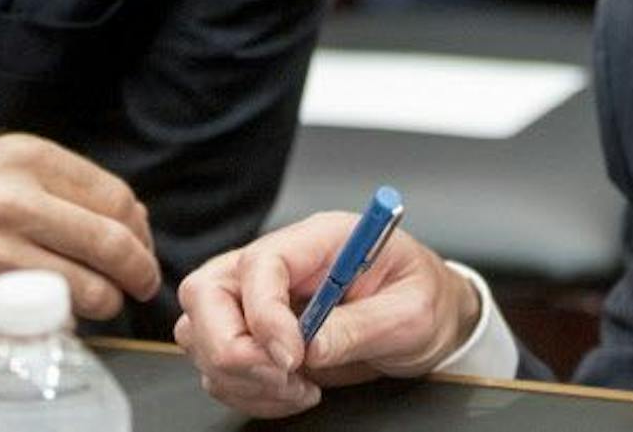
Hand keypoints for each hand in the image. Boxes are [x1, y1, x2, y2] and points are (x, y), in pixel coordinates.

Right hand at [0, 133, 159, 332]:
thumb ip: (60, 182)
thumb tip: (126, 216)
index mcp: (27, 159)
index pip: (115, 198)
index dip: (140, 231)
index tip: (141, 248)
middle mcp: (15, 200)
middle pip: (112, 244)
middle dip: (139, 271)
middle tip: (142, 285)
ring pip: (88, 288)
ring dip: (106, 302)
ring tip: (100, 302)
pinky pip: (47, 319)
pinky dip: (64, 322)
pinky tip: (58, 315)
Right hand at [174, 214, 479, 418]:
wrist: (432, 316)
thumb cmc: (424, 299)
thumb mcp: (410, 314)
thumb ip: (361, 327)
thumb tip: (312, 348)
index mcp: (319, 240)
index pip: (260, 264)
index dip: (265, 314)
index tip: (294, 358)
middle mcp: (279, 263)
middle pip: (206, 291)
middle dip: (231, 348)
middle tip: (285, 377)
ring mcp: (260, 298)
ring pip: (199, 331)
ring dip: (238, 375)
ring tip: (298, 389)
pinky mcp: (256, 333)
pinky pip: (219, 365)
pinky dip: (245, 391)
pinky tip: (290, 393)